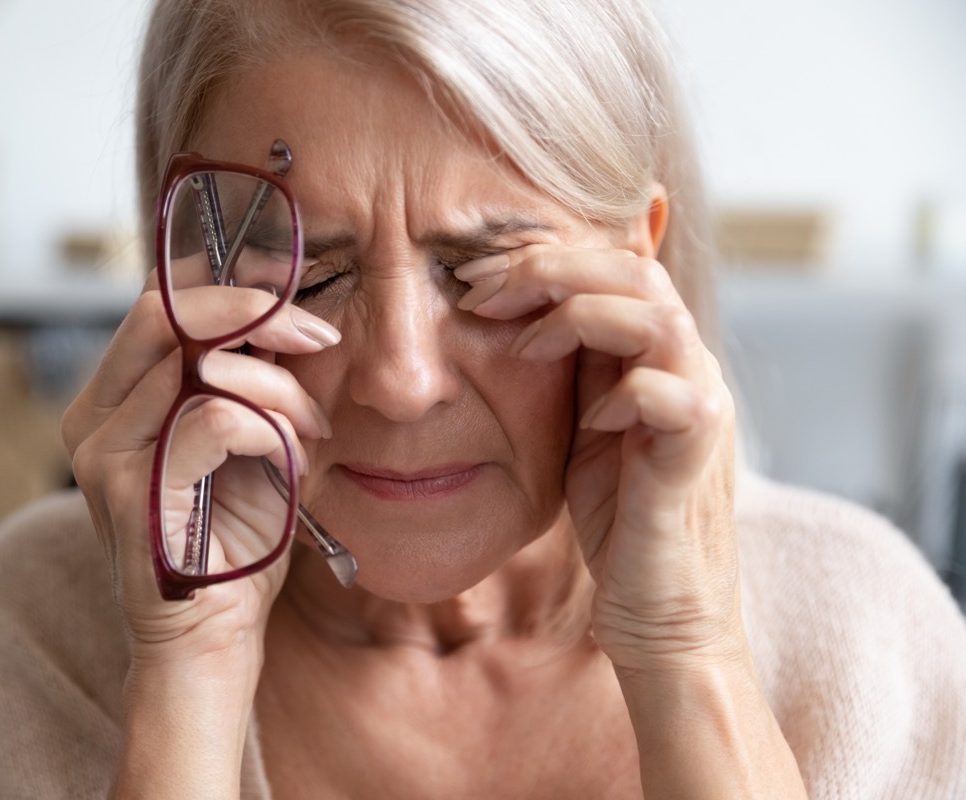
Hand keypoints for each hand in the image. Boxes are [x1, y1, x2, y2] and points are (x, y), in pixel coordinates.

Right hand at [62, 268, 338, 664]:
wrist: (212, 640)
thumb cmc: (233, 540)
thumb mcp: (248, 441)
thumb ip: (248, 379)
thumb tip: (285, 311)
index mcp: (115, 400)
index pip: (159, 304)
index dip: (229, 288)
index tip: (295, 303)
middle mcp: (93, 418)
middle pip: (163, 312)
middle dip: (256, 313)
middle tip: (316, 338)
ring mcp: (102, 454)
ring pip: (200, 365)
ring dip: (278, 389)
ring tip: (310, 429)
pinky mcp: (129, 491)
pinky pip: (215, 419)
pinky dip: (270, 429)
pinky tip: (290, 460)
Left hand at [457, 244, 739, 672]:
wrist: (661, 608)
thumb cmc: (619, 515)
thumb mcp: (582, 424)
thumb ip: (571, 365)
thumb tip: (513, 310)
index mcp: (660, 353)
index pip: (615, 265)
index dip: (544, 258)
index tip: (473, 276)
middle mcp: (689, 367)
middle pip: (635, 271)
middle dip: (549, 268)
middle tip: (480, 290)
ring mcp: (700, 407)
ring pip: (656, 316)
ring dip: (577, 316)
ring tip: (521, 343)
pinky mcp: (695, 457)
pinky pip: (669, 396)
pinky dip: (622, 392)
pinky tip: (588, 418)